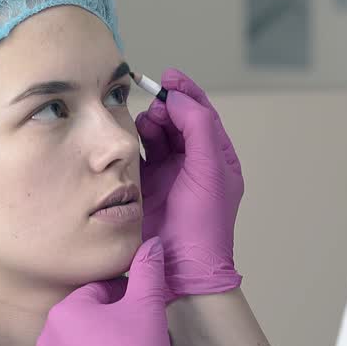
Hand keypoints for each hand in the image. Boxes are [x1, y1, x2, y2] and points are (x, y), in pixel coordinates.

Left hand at [33, 237, 196, 345]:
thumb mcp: (148, 307)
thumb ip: (148, 270)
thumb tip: (152, 242)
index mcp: (66, 311)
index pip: (97, 295)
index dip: (123, 303)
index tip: (139, 317)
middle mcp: (46, 339)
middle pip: (83, 325)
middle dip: (105, 329)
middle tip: (132, 345)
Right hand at [135, 69, 243, 299]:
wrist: (182, 268)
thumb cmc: (204, 225)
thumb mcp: (210, 172)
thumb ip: (199, 129)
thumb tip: (180, 99)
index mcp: (216, 158)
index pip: (203, 115)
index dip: (187, 93)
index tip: (170, 76)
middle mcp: (192, 164)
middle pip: (177, 121)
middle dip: (167, 107)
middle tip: (156, 106)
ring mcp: (167, 174)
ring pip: (156, 135)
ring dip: (149, 124)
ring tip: (145, 124)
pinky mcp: (144, 186)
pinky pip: (137, 155)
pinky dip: (133, 143)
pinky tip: (130, 139)